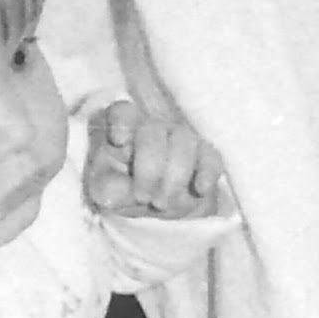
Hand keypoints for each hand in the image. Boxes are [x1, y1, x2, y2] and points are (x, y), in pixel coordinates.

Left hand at [84, 100, 224, 218]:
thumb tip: (116, 196)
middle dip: (149, 169)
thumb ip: (109, 190)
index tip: (118, 140)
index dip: (121, 121)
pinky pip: (211, 157)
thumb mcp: (107, 193)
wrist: (158, 205)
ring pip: (183, 142)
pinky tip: (199, 190)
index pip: (122, 112)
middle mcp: (153, 128)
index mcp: (124, 131)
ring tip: (161, 204)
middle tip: (143, 199)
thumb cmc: (124, 190)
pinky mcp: (205, 156)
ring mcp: (181, 138)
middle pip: (152, 131)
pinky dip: (207, 173)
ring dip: (174, 177)